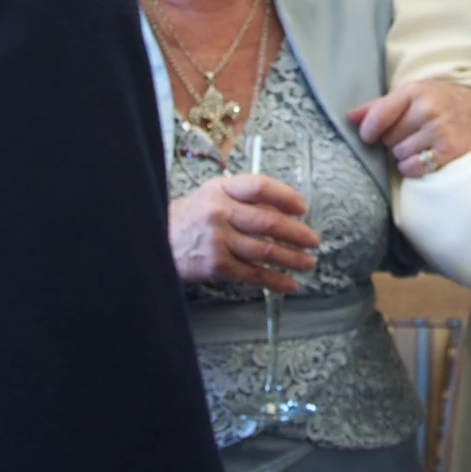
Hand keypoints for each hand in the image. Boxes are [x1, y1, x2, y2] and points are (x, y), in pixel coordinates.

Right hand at [168, 174, 317, 293]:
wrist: (157, 239)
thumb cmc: (192, 216)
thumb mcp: (213, 195)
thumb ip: (245, 199)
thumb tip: (284, 212)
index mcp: (221, 190)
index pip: (260, 187)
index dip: (285, 197)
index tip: (302, 207)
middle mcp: (220, 213)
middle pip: (267, 222)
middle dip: (297, 233)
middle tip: (313, 240)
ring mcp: (218, 241)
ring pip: (264, 250)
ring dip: (292, 258)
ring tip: (308, 261)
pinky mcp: (216, 266)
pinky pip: (252, 274)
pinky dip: (274, 280)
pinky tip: (289, 283)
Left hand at [348, 80, 470, 178]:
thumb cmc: (445, 103)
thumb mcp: (415, 95)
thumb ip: (380, 106)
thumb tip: (348, 117)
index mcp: (415, 91)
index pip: (377, 116)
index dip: (368, 131)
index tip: (370, 137)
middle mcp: (426, 109)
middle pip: (387, 139)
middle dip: (395, 140)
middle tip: (413, 134)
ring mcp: (439, 130)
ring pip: (398, 155)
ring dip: (405, 155)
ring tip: (423, 144)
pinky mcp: (449, 151)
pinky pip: (412, 167)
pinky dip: (414, 167)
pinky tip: (426, 157)